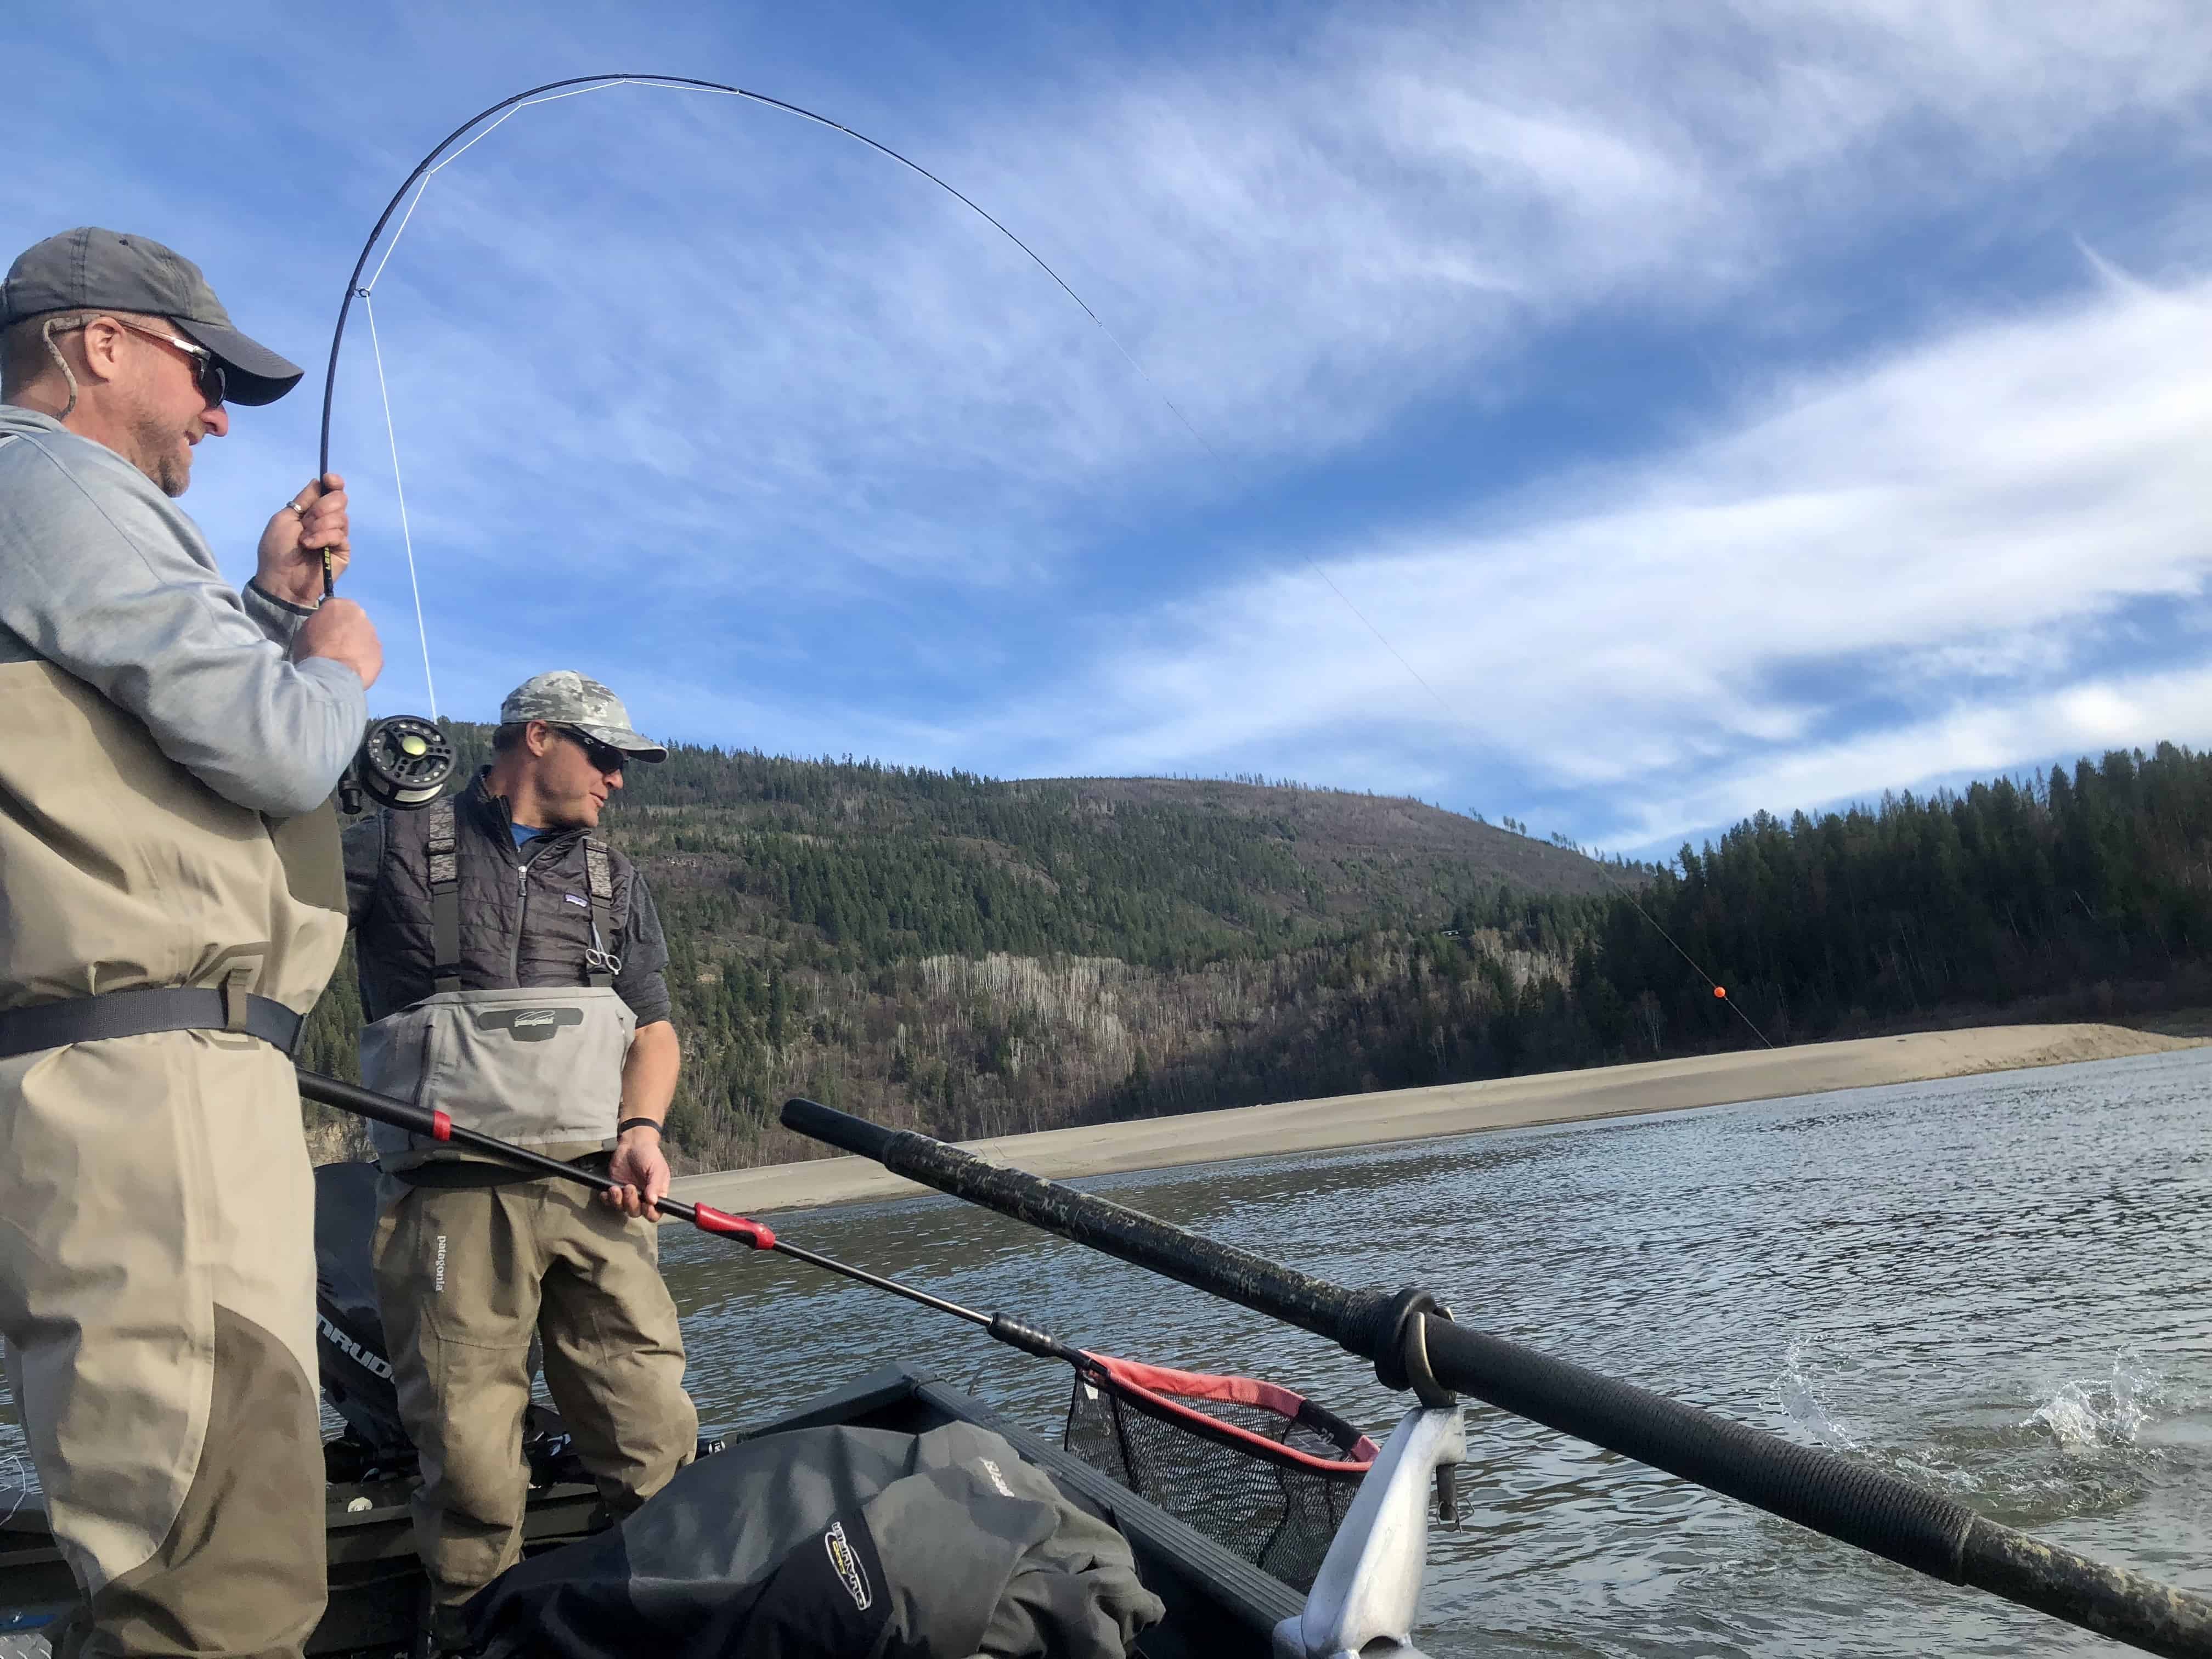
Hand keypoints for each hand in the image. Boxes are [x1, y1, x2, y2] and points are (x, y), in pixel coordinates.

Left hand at [257, 473, 349, 605]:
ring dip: (320, 525)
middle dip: (323, 507)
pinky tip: (311, 546)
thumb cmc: (276, 549)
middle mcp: (326, 520)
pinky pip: (340, 535)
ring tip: (304, 541)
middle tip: (307, 521)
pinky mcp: (343, 550)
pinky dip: (323, 537)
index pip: (329, 490)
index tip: (330, 480)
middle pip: (339, 499)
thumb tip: (320, 482)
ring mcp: (336, 535)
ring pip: (341, 517)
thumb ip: (304, 500)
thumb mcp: (285, 518)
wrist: (282, 579)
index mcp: (311, 510)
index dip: (333, 482)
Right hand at [295, 596, 381, 688]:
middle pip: (353, 620)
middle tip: (336, 645)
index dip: (330, 619)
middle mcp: (361, 615)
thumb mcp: (306, 628)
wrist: (331, 673)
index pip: (336, 607)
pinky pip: (370, 653)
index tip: (325, 629)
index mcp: (341, 604)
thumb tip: (326, 626)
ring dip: (357, 644)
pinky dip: (363, 658)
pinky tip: (353, 667)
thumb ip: (319, 621)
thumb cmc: (313, 648)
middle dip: (347, 630)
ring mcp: (373, 634)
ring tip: (345, 659)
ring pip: (364, 636)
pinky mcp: (380, 652)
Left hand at [604, 1125, 669, 1219]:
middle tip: (630, 1188)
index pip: (655, 1213)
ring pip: (622, 1208)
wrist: (633, 1143)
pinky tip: (607, 1191)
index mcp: (656, 1194)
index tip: (646, 1205)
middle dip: (631, 1203)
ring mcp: (628, 1195)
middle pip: (636, 1212)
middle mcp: (642, 1197)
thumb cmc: (648, 1154)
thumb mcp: (657, 1167)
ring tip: (616, 1188)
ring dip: (618, 1201)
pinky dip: (607, 1199)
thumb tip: (653, 1201)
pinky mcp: (615, 1190)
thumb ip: (656, 1184)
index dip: (650, 1213)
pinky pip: (609, 1202)